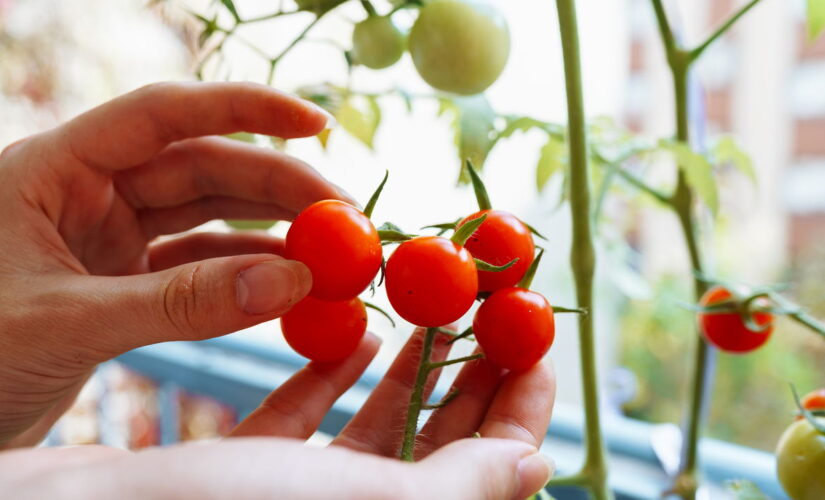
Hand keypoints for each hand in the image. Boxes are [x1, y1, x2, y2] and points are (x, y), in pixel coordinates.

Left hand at [0, 82, 352, 446]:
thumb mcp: (69, 322)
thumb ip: (181, 303)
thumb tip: (293, 283)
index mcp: (56, 168)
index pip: (164, 114)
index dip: (245, 109)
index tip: (317, 121)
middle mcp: (89, 193)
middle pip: (206, 169)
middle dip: (281, 190)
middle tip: (347, 220)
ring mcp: (111, 239)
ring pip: (211, 220)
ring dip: (273, 237)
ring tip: (333, 259)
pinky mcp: (126, 285)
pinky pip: (200, 271)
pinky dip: (246, 282)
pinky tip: (290, 290)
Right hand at [0, 330, 555, 498]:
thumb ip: (459, 486)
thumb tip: (536, 465)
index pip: (488, 471)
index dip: (521, 406)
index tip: (538, 342)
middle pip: (437, 443)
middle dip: (470, 373)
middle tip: (494, 310)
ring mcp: (295, 499)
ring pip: (374, 427)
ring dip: (406, 366)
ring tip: (433, 311)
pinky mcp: (241, 473)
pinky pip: (303, 421)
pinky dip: (330, 374)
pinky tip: (354, 332)